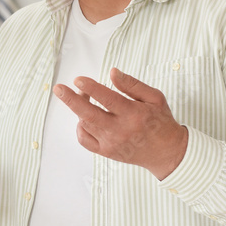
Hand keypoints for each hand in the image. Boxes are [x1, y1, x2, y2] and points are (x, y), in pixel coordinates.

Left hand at [54, 67, 187, 179]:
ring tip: (82, 96)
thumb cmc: (160, 121)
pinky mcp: (106, 152)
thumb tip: (112, 72)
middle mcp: (120, 130)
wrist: (166, 153)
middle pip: (89, 115)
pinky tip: (84, 117)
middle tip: (59, 89)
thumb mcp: (154, 98)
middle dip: (71, 100)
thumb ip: (132, 85)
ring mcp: (111, 143)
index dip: (91, 88)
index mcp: (134, 114)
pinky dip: (80, 127)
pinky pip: (85, 140)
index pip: (108, 99)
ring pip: (85, 125)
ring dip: (79, 108)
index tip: (78, 80)